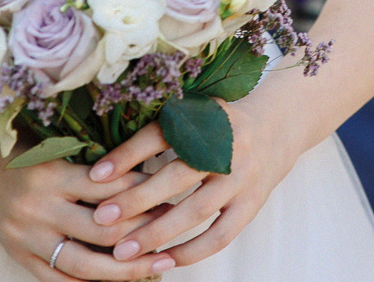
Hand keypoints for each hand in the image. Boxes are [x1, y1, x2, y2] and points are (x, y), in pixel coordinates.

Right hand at [0, 122, 170, 281]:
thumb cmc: (24, 146)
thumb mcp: (56, 141)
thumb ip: (94, 155)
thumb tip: (150, 162)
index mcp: (51, 172)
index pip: (106, 187)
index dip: (141, 191)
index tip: (171, 192)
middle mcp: (38, 208)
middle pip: (100, 231)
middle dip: (141, 233)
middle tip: (173, 232)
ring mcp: (26, 238)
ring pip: (82, 264)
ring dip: (124, 269)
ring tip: (157, 264)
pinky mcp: (18, 257)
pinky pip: (58, 280)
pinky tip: (117, 281)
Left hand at [87, 94, 299, 268]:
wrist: (278, 127)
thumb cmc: (222, 123)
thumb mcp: (197, 112)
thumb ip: (162, 127)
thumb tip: (107, 158)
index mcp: (208, 115)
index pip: (162, 134)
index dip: (128, 154)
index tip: (95, 176)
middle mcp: (228, 144)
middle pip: (177, 175)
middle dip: (136, 199)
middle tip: (100, 218)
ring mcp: (243, 176)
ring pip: (196, 210)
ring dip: (157, 233)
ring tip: (122, 251)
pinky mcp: (252, 203)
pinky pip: (220, 235)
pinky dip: (191, 251)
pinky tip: (163, 261)